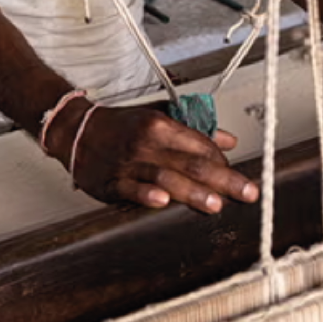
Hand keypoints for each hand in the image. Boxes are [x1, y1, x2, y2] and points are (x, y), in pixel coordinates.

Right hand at [60, 104, 258, 214]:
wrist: (74, 129)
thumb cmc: (119, 125)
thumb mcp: (155, 117)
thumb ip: (193, 128)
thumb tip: (229, 139)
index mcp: (158, 125)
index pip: (200, 144)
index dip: (222, 162)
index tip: (237, 177)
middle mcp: (146, 143)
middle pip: (191, 163)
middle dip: (223, 180)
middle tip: (247, 193)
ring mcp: (129, 163)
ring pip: (166, 178)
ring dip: (192, 192)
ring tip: (216, 204)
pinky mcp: (111, 181)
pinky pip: (131, 189)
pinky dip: (146, 195)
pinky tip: (161, 201)